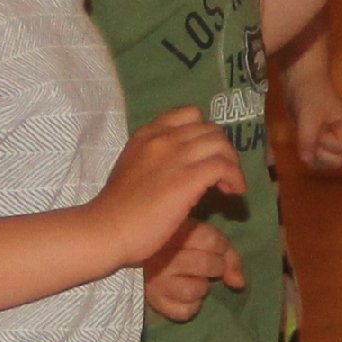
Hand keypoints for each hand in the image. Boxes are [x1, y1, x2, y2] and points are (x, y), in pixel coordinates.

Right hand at [97, 109, 244, 267]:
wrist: (106, 229)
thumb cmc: (118, 208)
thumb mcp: (134, 166)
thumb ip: (157, 157)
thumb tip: (183, 164)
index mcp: (147, 133)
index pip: (189, 113)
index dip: (206, 132)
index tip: (207, 154)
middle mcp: (163, 139)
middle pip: (211, 129)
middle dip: (223, 151)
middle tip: (223, 175)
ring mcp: (175, 156)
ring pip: (221, 145)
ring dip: (232, 164)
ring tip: (228, 186)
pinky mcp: (187, 178)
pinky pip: (224, 167)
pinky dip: (235, 178)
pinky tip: (232, 193)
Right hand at [143, 216, 244, 320]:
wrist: (135, 261)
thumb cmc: (174, 245)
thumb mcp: (199, 236)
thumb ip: (226, 253)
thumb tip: (239, 283)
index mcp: (170, 230)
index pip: (211, 240)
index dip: (222, 248)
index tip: (216, 251)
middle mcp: (158, 255)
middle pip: (207, 265)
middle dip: (215, 267)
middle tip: (204, 267)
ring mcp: (155, 281)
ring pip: (195, 290)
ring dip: (200, 288)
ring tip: (191, 280)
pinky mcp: (154, 303)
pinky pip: (185, 311)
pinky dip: (190, 306)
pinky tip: (182, 295)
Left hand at [285, 59, 341, 167]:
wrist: (301, 82)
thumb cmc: (311, 96)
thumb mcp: (308, 117)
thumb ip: (308, 139)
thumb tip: (306, 159)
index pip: (340, 151)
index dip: (325, 144)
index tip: (315, 130)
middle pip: (338, 161)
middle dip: (321, 156)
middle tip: (310, 140)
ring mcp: (334, 141)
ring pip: (329, 162)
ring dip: (315, 158)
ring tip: (305, 142)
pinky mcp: (323, 141)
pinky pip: (320, 158)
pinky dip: (311, 156)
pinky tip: (303, 145)